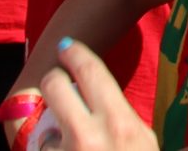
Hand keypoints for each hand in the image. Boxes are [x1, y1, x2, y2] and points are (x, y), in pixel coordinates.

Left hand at [36, 39, 157, 150]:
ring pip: (44, 127)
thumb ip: (122, 116)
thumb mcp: (143, 140)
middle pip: (55, 85)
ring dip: (52, 133)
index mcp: (118, 123)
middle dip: (52, 79)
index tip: (66, 45)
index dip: (75, 53)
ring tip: (64, 142)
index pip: (90, 71)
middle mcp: (89, 136)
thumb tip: (105, 97)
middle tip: (55, 83)